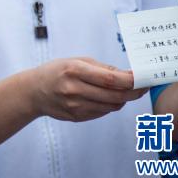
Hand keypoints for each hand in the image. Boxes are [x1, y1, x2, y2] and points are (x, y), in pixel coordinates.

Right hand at [28, 57, 146, 121]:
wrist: (33, 91)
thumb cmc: (56, 71)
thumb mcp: (76, 61)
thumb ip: (102, 68)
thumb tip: (127, 74)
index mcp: (74, 70)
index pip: (110, 79)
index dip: (131, 80)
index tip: (144, 77)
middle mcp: (74, 89)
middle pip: (115, 96)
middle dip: (134, 92)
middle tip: (144, 86)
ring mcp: (75, 106)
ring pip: (112, 106)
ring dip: (124, 99)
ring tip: (127, 91)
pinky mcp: (77, 117)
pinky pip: (103, 112)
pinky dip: (111, 105)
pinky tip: (108, 97)